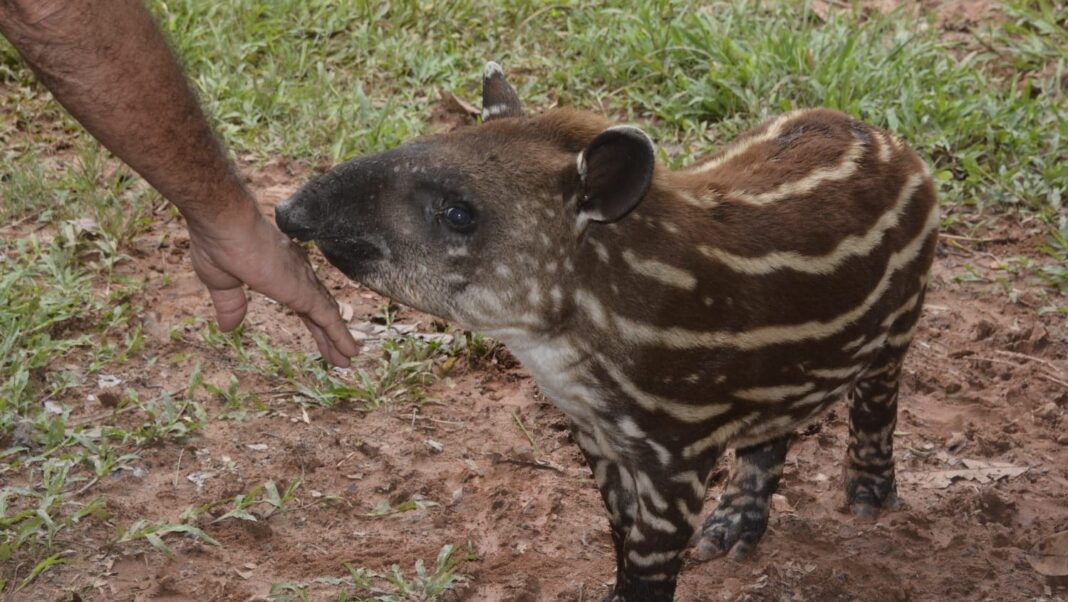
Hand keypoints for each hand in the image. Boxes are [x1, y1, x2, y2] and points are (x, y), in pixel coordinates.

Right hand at [186, 202, 358, 366]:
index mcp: (279, 271)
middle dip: (329, 334)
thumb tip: (228, 328)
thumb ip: (231, 304)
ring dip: (338, 340)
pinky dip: (340, 336)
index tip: (319, 335)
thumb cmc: (219, 244)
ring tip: (348, 360)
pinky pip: (328, 318)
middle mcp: (297, 274)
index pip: (301, 302)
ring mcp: (303, 282)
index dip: (311, 320)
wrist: (224, 225)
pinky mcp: (305, 291)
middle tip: (341, 354)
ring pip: (327, 316)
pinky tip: (349, 351)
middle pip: (318, 311)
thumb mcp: (222, 283)